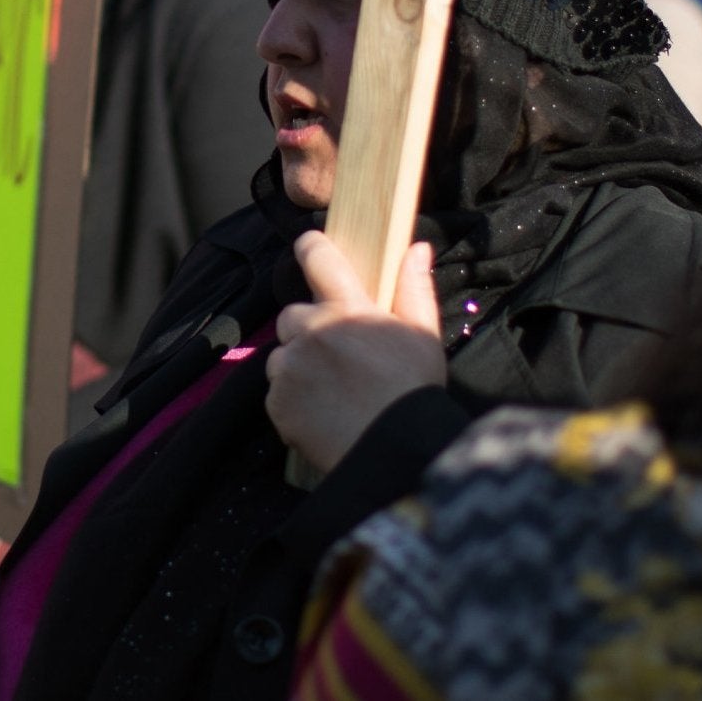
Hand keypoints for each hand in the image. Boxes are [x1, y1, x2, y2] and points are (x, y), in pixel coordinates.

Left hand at [266, 232, 445, 475]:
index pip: (318, 258)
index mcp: (348, 308)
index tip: (309, 248)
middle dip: (308, 329)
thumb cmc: (415, 392)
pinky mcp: (277, 403)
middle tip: (337, 354)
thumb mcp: (424, 335)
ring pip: (283, 355)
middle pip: (292, 315)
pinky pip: (278, 392)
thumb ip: (414, 288)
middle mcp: (311, 331)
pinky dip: (293, 399)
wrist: (397, 454)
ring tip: (333, 390)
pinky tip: (323, 413)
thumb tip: (415, 247)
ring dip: (299, 365)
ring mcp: (290, 367)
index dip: (310, 248)